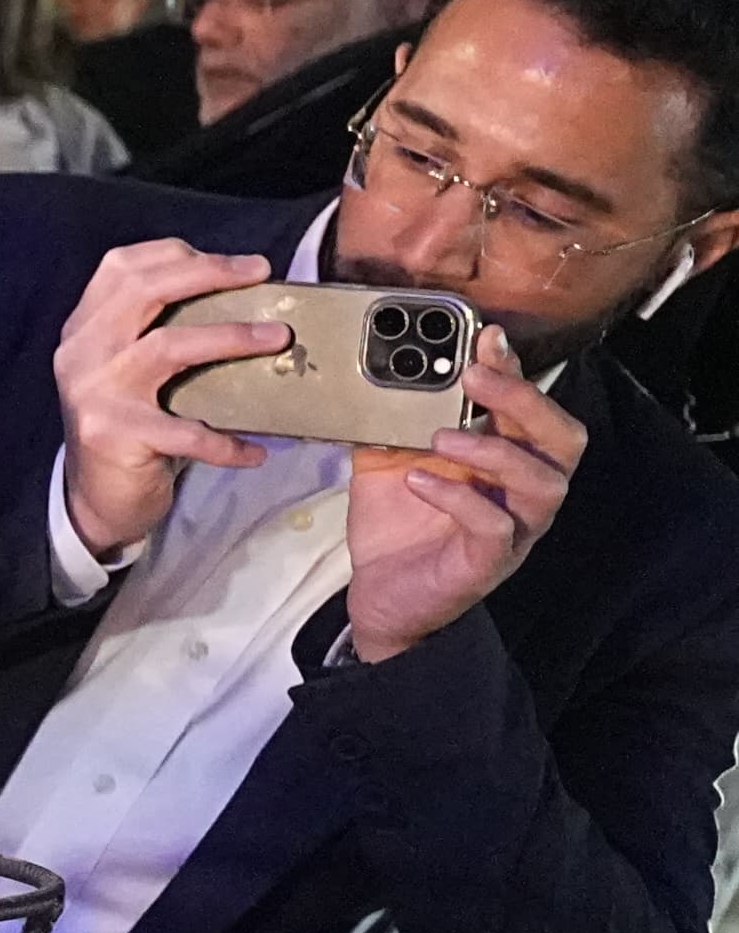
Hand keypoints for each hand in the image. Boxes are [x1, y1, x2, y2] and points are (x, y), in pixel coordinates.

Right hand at [50, 240, 288, 560]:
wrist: (94, 497)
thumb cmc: (127, 425)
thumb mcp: (125, 369)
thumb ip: (154, 332)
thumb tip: (239, 298)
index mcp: (85, 328)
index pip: (121, 268)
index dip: (178, 254)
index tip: (236, 263)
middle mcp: (82, 352)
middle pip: (144, 291)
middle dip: (209, 274)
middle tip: (260, 276)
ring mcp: (95, 392)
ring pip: (168, 346)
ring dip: (231, 338)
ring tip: (277, 340)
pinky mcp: (115, 435)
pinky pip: (186, 432)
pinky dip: (227, 442)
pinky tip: (256, 450)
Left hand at [344, 328, 581, 661]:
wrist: (379, 596)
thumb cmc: (398, 524)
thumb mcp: (387, 460)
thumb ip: (389, 419)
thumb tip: (369, 371)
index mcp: (506, 457)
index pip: (530, 406)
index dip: (515, 370)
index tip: (486, 336)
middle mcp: (522, 490)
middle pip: (562, 437)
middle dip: (523, 400)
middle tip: (474, 376)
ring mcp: (514, 528)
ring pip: (544, 482)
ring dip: (495, 450)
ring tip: (441, 436)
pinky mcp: (488, 563)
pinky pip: (495, 527)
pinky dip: (459, 498)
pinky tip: (419, 481)